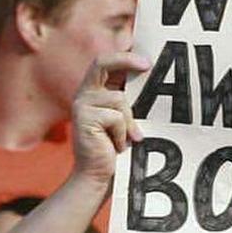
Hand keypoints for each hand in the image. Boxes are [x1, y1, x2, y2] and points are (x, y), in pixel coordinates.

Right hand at [71, 52, 149, 186]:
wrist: (98, 176)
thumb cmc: (115, 149)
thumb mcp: (125, 120)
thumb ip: (129, 100)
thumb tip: (150, 78)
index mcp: (95, 91)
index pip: (105, 63)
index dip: (124, 56)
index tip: (147, 60)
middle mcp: (85, 94)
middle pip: (102, 63)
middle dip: (127, 60)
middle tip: (148, 65)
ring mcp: (82, 105)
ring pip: (119, 99)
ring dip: (129, 122)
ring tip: (125, 140)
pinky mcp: (83, 117)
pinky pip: (116, 117)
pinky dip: (122, 133)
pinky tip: (116, 145)